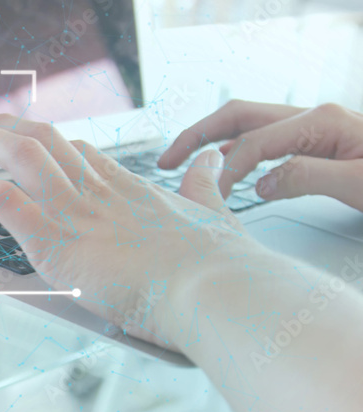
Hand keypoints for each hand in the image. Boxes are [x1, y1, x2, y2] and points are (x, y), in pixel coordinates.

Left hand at [0, 114, 262, 348]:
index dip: (52, 143)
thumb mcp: (215, 214)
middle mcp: (99, 192)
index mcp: (131, 189)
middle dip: (9, 126)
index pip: (83, 153)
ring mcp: (74, 212)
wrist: (213, 289)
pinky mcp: (54, 240)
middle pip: (46, 140)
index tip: (31, 140)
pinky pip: (1, 199)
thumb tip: (213, 159)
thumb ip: (205, 185)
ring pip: (20, 156)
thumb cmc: (219, 267)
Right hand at [158, 100, 362, 209]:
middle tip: (165, 162)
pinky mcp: (315, 142)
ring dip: (211, 141)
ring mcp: (313, 127)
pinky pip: (263, 140)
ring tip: (182, 163)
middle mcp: (312, 118)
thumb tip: (258, 183)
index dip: (227, 169)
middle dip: (197, 136)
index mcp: (321, 122)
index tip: (212, 198)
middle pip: (238, 116)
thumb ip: (306, 178)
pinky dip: (234, 151)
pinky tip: (223, 169)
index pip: (254, 142)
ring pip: (247, 125)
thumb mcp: (360, 186)